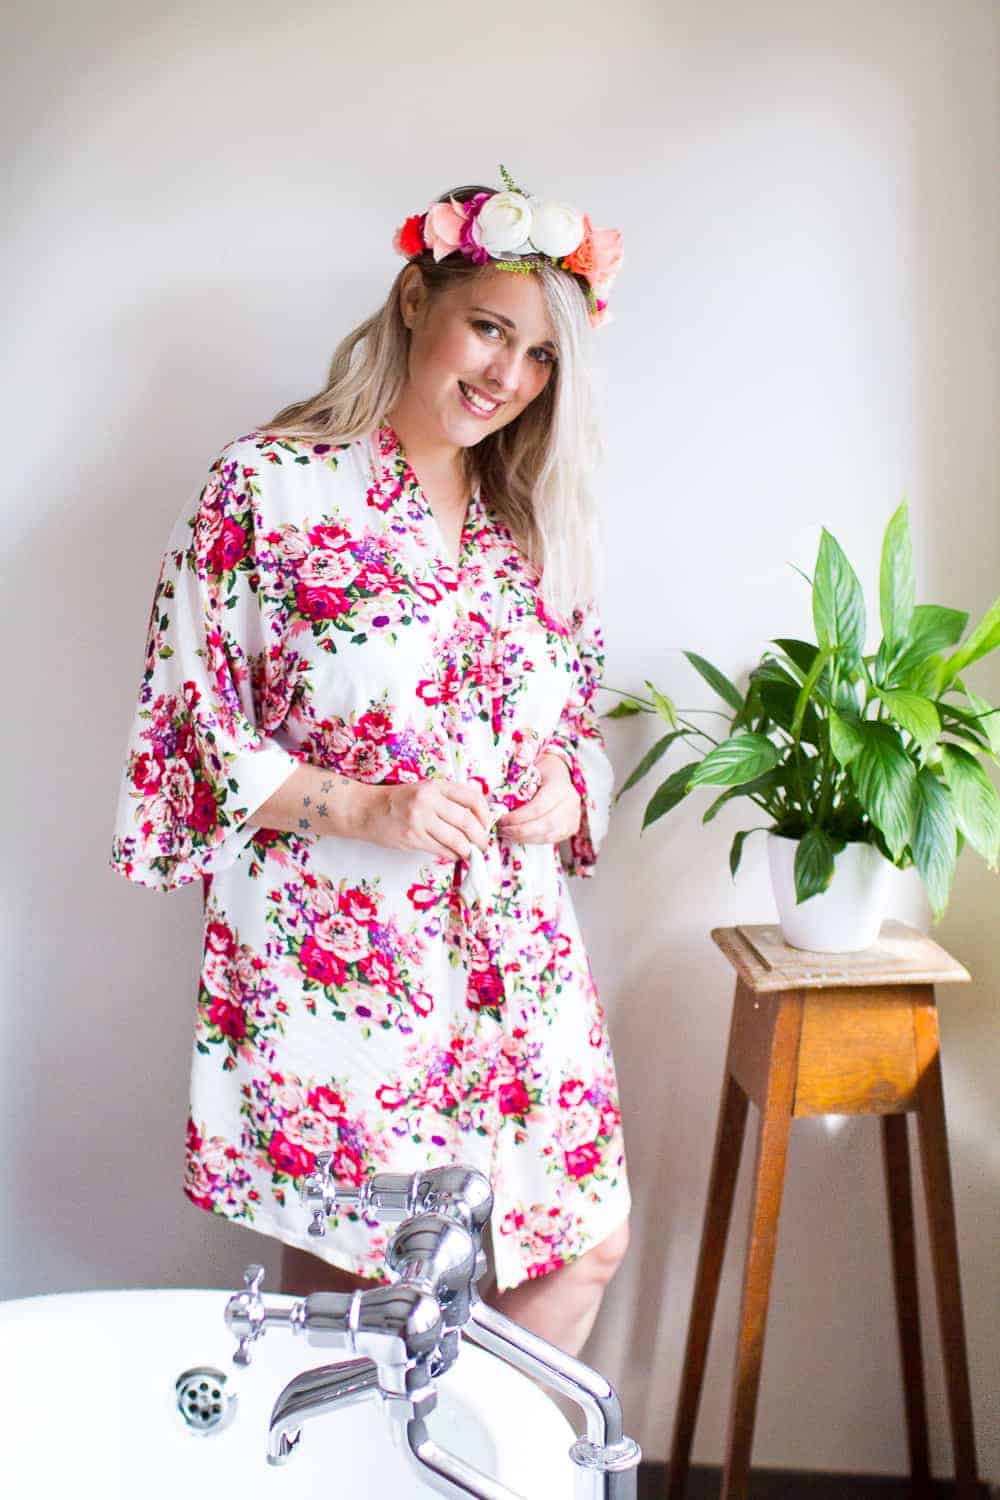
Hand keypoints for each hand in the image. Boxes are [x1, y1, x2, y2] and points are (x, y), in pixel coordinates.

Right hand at [363, 779, 490, 860]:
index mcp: (436, 786)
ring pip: (456, 839)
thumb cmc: (401, 801)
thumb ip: (450, 799)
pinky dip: (452, 855)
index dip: (486, 815)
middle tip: (482, 845)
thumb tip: (479, 818)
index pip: (472, 798)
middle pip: (467, 821)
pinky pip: (441, 850)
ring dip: (468, 850)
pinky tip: (454, 854)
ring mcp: (419, 820)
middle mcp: (428, 800)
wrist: (369, 810)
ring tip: (470, 853)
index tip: (487, 825)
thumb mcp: (426, 790)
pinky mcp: (412, 838)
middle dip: (480, 837)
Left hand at [496, 753, 580, 846]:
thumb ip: (518, 786)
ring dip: (524, 838)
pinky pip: (550, 839)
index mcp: (560, 787)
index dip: (518, 817)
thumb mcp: (529, 772)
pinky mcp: (571, 828)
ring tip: (507, 834)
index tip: (501, 820)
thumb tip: (497, 804)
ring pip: (547, 836)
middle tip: (501, 830)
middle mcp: (570, 804)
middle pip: (544, 825)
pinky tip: (519, 836)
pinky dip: (532, 840)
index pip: (538, 808)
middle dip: (519, 831)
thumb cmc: (541, 772)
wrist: (559, 774)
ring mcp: (573, 818)